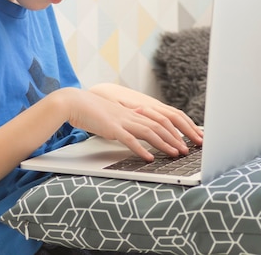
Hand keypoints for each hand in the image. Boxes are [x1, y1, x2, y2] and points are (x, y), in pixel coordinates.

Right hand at [60, 84, 202, 160]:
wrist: (73, 102)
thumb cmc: (90, 110)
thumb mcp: (113, 115)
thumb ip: (124, 120)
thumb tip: (135, 124)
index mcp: (131, 112)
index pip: (158, 120)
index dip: (173, 130)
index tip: (183, 139)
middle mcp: (130, 115)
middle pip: (159, 125)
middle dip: (175, 138)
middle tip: (186, 149)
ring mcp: (122, 121)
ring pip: (149, 132)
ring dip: (164, 144)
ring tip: (175, 154)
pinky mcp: (111, 128)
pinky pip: (130, 140)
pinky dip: (141, 149)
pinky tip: (149, 158)